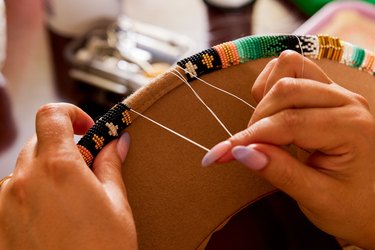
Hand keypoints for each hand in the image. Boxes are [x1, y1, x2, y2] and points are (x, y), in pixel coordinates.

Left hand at [0, 103, 136, 249]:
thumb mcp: (117, 205)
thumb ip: (111, 165)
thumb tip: (117, 142)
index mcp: (58, 168)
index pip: (52, 115)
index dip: (71, 114)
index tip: (86, 128)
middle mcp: (24, 181)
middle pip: (40, 141)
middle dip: (64, 147)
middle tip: (86, 169)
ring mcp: (6, 203)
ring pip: (25, 168)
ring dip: (46, 172)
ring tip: (69, 199)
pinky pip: (13, 193)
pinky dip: (31, 193)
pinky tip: (52, 217)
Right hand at [202, 51, 374, 248]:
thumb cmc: (354, 207)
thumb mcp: (317, 199)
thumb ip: (279, 172)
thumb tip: (241, 152)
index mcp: (350, 128)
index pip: (287, 122)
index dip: (248, 138)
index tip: (218, 155)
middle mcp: (346, 101)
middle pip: (284, 89)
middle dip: (257, 120)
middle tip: (249, 150)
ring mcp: (338, 92)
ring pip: (288, 68)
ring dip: (266, 97)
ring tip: (263, 128)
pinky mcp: (328, 92)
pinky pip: (294, 69)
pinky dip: (274, 85)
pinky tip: (273, 112)